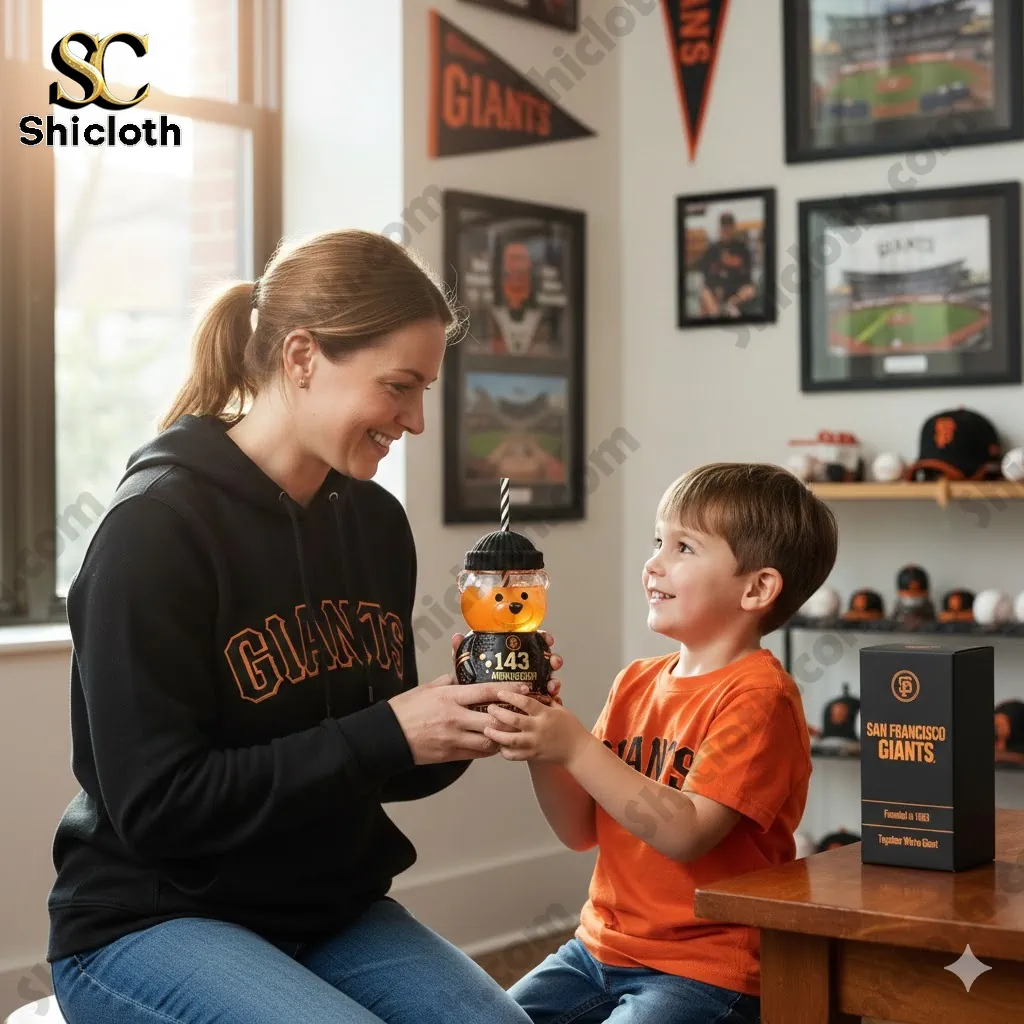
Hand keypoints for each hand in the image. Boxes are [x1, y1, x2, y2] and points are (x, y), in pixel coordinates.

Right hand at [388, 674, 531, 764]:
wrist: (388, 735)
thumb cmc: (406, 709)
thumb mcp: (427, 688)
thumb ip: (448, 681)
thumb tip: (462, 674)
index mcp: (449, 697)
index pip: (486, 692)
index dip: (508, 689)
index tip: (522, 688)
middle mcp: (455, 718)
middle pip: (493, 719)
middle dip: (510, 717)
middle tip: (519, 713)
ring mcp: (453, 739)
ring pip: (489, 741)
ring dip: (501, 736)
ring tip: (508, 730)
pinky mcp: (450, 755)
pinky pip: (477, 754)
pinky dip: (487, 749)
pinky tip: (492, 743)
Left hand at [451, 631, 563, 705]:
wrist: (482, 717)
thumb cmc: (478, 690)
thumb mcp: (471, 672)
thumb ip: (464, 655)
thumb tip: (456, 637)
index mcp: (515, 658)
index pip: (533, 643)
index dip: (542, 639)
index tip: (547, 639)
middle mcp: (528, 670)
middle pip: (546, 661)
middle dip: (553, 659)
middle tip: (554, 661)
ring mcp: (534, 687)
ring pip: (550, 681)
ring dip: (554, 681)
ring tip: (552, 686)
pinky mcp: (536, 705)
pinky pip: (549, 701)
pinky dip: (553, 700)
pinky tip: (552, 701)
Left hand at [483, 691, 590, 765]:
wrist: (578, 751)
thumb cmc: (570, 728)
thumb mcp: (560, 709)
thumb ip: (546, 700)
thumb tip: (533, 688)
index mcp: (545, 714)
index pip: (525, 702)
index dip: (510, 696)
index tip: (499, 693)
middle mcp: (538, 728)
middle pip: (513, 719)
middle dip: (498, 713)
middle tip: (489, 709)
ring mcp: (535, 743)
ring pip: (510, 739)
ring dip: (496, 734)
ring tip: (487, 729)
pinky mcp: (533, 755)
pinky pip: (514, 755)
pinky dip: (504, 751)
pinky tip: (499, 745)